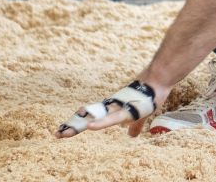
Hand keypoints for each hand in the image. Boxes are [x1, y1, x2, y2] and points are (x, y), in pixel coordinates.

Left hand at [55, 78, 170, 138]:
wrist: (159, 79)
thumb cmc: (150, 95)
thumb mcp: (141, 115)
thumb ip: (135, 126)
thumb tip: (132, 136)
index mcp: (112, 111)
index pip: (92, 119)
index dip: (79, 125)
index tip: (64, 131)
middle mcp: (111, 109)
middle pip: (89, 120)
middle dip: (74, 127)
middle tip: (57, 134)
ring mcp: (116, 108)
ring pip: (95, 119)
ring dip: (80, 126)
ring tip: (64, 133)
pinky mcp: (125, 110)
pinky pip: (111, 118)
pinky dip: (101, 123)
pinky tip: (90, 126)